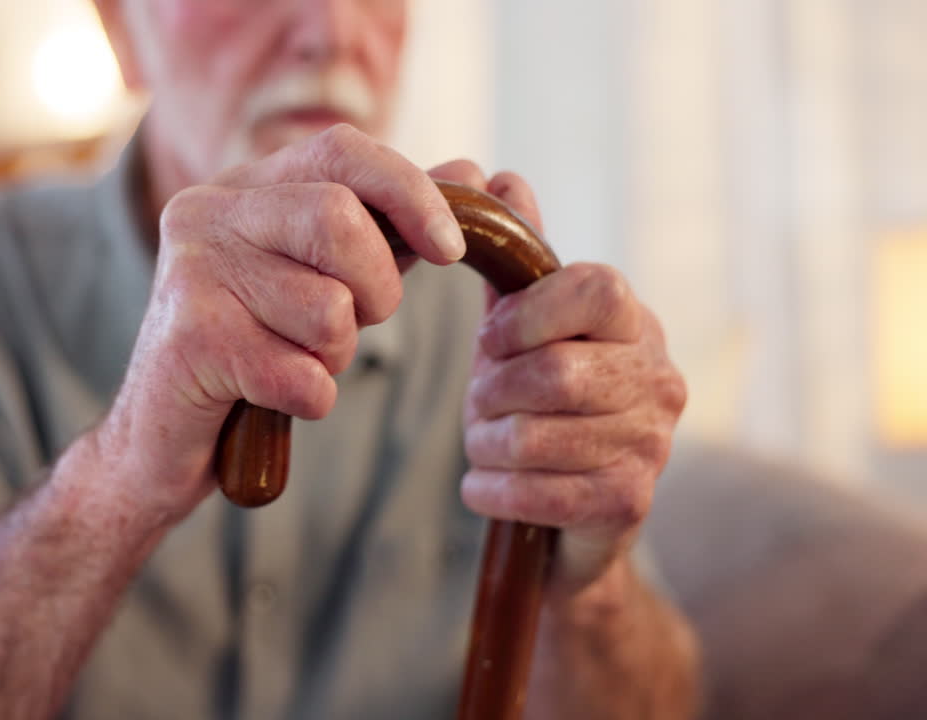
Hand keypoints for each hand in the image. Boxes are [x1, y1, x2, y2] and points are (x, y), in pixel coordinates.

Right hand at [84, 124, 467, 521]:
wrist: (157, 440)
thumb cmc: (250, 352)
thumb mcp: (318, 277)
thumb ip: (386, 227)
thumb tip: (472, 172)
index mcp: (243, 188)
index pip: (342, 150)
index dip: (411, 192)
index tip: (451, 249)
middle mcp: (207, 212)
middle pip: (339, 220)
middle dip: (375, 290)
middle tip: (354, 324)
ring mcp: (191, 274)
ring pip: (328, 310)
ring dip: (333, 357)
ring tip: (291, 361)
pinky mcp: (189, 341)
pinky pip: (302, 376)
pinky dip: (307, 401)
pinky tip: (269, 400)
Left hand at [451, 168, 686, 596]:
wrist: (570, 512)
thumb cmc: (540, 405)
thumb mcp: (522, 328)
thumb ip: (512, 260)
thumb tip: (500, 177)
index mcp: (633, 322)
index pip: (594, 288)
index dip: (526, 313)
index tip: (490, 339)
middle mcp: (660, 378)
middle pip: (555, 374)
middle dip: (492, 393)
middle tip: (477, 404)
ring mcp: (654, 444)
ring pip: (536, 437)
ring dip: (486, 445)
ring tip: (484, 445)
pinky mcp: (631, 503)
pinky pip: (539, 493)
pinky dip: (490, 491)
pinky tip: (484, 486)